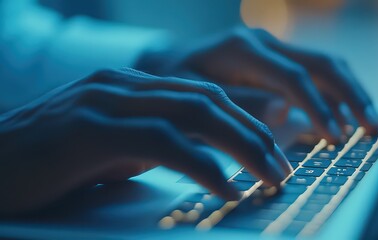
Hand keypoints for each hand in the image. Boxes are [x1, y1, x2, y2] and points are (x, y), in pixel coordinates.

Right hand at [0, 68, 290, 214]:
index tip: (273, 149)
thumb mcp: (114, 148)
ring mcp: (106, 101)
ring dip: (240, 145)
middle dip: (254, 133)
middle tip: (281, 166)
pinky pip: (162, 141)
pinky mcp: (89, 129)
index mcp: (132, 86)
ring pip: (194, 113)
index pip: (205, 96)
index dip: (246, 121)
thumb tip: (200, 156)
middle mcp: (123, 84)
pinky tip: (226, 186)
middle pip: (209, 101)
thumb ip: (154, 143)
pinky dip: (201, 164)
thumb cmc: (51, 163)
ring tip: (268, 176)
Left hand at [135, 28, 377, 141]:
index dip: (318, 106)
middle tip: (372, 128)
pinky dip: (332, 95)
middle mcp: (263, 42)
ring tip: (368, 125)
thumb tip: (284, 113)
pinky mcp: (275, 59)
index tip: (336, 136)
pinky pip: (313, 73)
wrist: (169, 62)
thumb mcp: (194, 96)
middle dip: (350, 95)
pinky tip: (342, 118)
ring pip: (324, 64)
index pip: (292, 76)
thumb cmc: (175, 82)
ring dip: (349, 93)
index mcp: (241, 50)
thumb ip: (239, 104)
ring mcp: (272, 48)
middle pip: (320, 63)